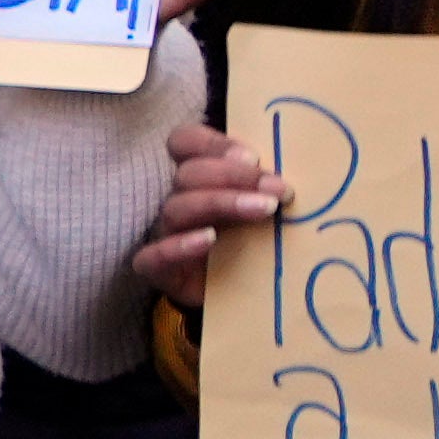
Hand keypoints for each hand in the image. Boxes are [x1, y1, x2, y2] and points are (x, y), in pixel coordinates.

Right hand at [135, 117, 287, 308]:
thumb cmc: (254, 243)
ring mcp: (165, 234)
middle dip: (236, 176)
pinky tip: (210, 239)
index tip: (253, 156)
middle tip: (277, 189)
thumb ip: (265, 184)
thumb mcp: (263, 205)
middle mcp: (179, 200)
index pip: (185, 143)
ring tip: (264, 209)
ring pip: (177, 207)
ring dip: (222, 202)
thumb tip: (284, 176)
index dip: (213, 144)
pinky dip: (180, 245)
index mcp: (200, 177)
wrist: (243, 296)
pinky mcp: (159, 271)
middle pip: (188, 174)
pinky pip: (154, 256)